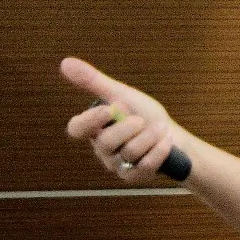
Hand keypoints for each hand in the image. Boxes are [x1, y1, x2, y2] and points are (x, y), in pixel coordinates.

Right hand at [61, 57, 188, 184]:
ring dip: (150, 137)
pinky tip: (166, 141)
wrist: (174, 136)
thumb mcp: (121, 94)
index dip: (90, 120)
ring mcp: (117, 165)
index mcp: (94, 128)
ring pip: (129, 153)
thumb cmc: (145, 115)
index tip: (110, 109)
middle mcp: (102, 148)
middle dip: (128, 128)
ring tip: (160, 128)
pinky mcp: (133, 177)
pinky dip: (158, 151)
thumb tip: (65, 62)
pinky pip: (143, 167)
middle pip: (105, 142)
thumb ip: (94, 81)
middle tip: (141, 119)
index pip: (77, 129)